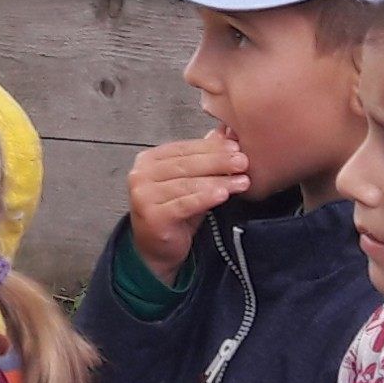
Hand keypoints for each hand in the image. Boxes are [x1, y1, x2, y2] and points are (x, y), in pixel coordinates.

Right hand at [128, 130, 252, 278]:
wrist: (156, 249)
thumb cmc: (175, 212)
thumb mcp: (190, 182)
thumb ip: (204, 158)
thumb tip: (226, 133)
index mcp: (148, 160)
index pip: (183, 148)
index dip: (211, 147)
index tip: (235, 147)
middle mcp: (140, 175)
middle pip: (185, 164)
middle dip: (218, 162)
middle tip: (243, 161)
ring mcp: (143, 196)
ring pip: (187, 184)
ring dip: (218, 181)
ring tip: (242, 180)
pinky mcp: (152, 216)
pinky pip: (184, 204)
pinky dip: (205, 198)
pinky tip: (223, 195)